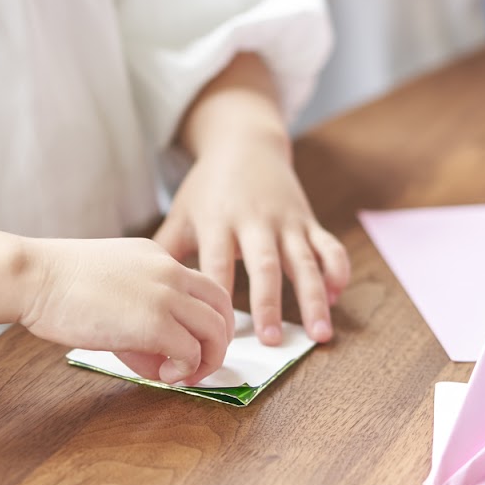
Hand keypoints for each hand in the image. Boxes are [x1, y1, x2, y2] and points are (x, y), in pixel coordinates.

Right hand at [17, 236, 234, 385]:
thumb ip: (140, 311)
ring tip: (183, 375)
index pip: (203, 286)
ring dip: (207, 359)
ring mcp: (165, 295)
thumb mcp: (110, 285)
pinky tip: (164, 376)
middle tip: (200, 363)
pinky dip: (185, 369)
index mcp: (157, 256)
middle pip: (221, 304)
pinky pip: (191, 352)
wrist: (33, 276)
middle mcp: (169, 270)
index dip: (206, 319)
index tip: (194, 342)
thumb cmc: (56, 285)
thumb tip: (161, 357)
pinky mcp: (154, 323)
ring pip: (215, 330)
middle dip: (219, 340)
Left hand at [154, 134, 348, 346]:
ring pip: (304, 261)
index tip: (218, 333)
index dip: (220, 297)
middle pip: (263, 265)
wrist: (243, 143)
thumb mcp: (181, 212)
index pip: (217, 264)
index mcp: (218, 222)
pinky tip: (337, 298)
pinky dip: (337, 270)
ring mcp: (285, 221)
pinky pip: (329, 246)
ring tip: (319, 334)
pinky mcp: (308, 220)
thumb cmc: (206, 188)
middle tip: (271, 341)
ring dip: (314, 298)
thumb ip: (166, 251)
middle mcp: (254, 221)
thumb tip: (146, 295)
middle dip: (269, 303)